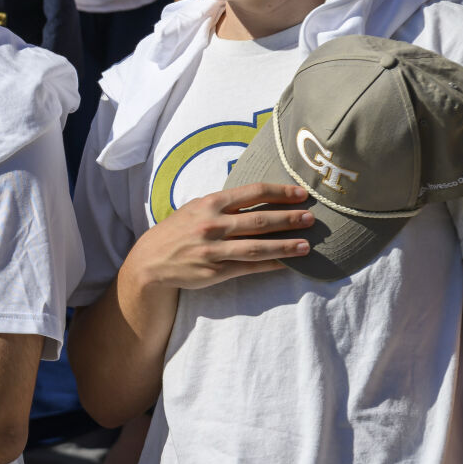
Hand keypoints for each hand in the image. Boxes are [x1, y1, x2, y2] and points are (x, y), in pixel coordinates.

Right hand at [125, 182, 313, 291]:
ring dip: (285, 246)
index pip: (252, 193)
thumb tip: (260, 198)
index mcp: (209, 203)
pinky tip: (287, 264)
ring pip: (257, 247)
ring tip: (307, 246)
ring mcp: (213, 249)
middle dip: (289, 219)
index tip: (301, 194)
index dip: (279, 192)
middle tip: (312, 218)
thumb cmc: (178, 231)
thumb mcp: (196, 208)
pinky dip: (270, 266)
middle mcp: (212, 225)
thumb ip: (224, 204)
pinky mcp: (215, 271)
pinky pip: (249, 268)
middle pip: (259, 220)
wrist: (151, 260)